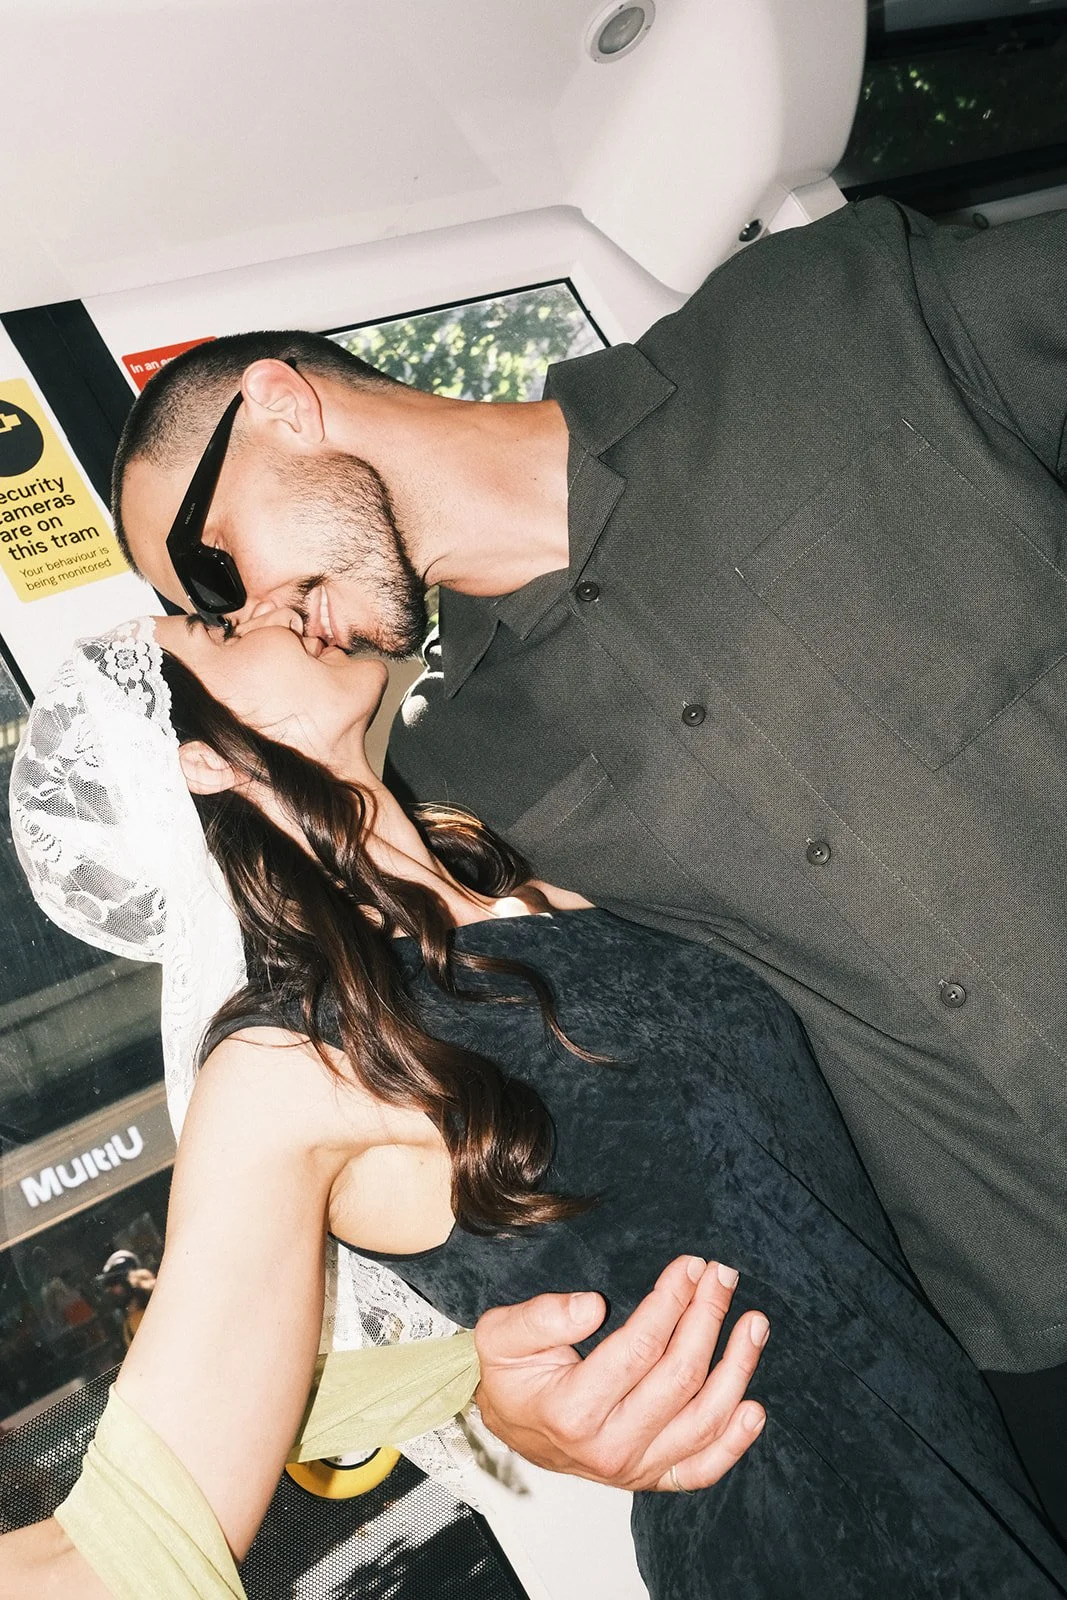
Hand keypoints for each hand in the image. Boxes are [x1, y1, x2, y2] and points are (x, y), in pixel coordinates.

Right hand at [472, 1255, 767, 1491]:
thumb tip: (592, 1305)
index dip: (671, 1301)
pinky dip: (733, 1443)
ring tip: (753, 1324)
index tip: (690, 1266)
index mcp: (572, 1410)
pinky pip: (701, 1468)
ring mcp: (632, 1468)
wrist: (506, 1421)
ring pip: (702, 1421)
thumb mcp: (501, 1334)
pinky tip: (754, 1408)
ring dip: (736, 1369)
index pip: (640, 1348)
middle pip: (679, 1378)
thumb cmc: (507, 1373)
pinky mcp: (648, 1477)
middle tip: (722, 1276)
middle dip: (707, 1318)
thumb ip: (541, 1317)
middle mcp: (608, 1448)